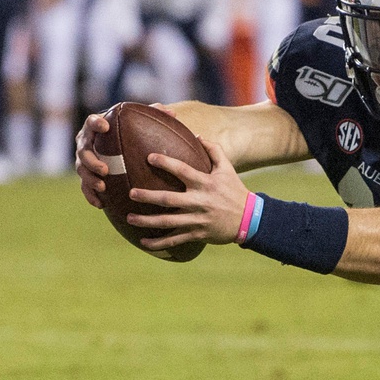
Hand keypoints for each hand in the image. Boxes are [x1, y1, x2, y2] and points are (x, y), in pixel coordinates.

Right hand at [76, 104, 181, 207]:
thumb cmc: (136, 133)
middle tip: (105, 169)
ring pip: (82, 169)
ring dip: (90, 179)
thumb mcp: (144, 124)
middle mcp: (87, 142)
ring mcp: (85, 160)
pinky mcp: (87, 176)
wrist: (124, 148)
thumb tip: (172, 113)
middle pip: (83, 150)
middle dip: (91, 160)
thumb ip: (155, 116)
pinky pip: (85, 187)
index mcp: (97, 127)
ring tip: (103, 187)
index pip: (92, 121)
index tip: (105, 127)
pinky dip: (91, 195)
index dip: (96, 123)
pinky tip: (101, 204)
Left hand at [126, 139, 250, 252]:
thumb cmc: (236, 191)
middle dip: (147, 196)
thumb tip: (197, 135)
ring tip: (130, 218)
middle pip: (168, 199)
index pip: (182, 170)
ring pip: (167, 222)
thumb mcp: (228, 169)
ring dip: (147, 221)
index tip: (149, 157)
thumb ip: (214, 151)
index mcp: (205, 184)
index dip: (165, 163)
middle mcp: (199, 201)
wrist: (250, 219)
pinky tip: (144, 242)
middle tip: (131, 193)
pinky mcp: (198, 234)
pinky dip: (159, 243)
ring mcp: (197, 219)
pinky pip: (175, 240)